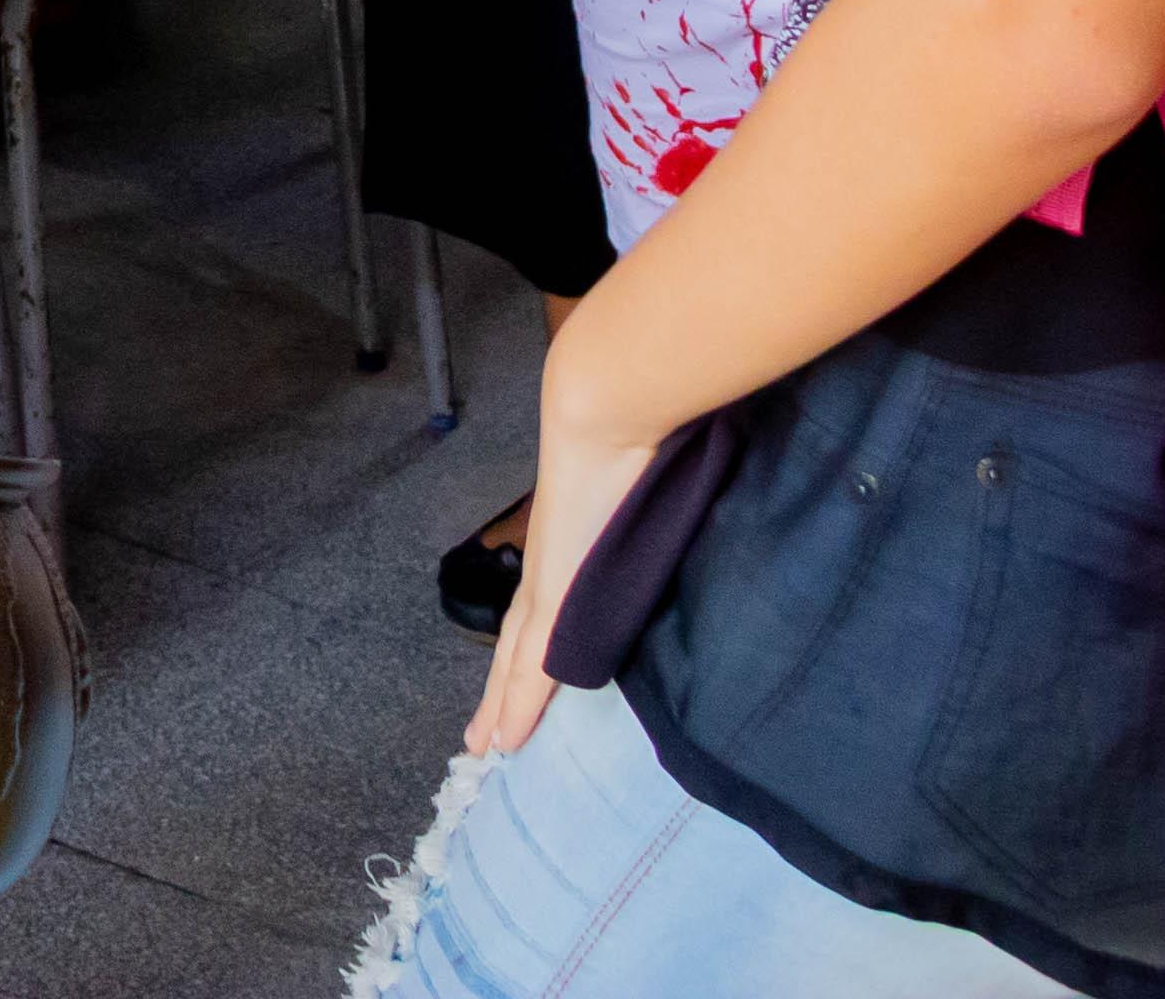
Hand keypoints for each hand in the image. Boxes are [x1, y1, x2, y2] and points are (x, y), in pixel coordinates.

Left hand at [474, 349, 674, 754]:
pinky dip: (518, 703)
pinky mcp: (552, 597)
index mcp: (565, 554)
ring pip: (514, 662)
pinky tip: (507, 736)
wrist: (603, 419)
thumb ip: (652, 524)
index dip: (526, 653)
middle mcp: (547, 572)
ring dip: (502, 705)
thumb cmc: (631, 446)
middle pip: (514, 647)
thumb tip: (680, 527)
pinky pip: (531, 664)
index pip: (540, 614)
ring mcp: (544, 586)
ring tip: (488, 745)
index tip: (515, 688)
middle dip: (502, 692)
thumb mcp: (643, 498)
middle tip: (484, 738)